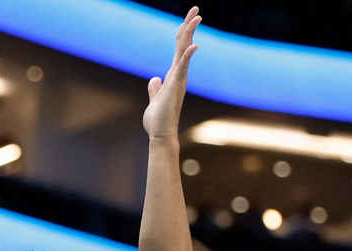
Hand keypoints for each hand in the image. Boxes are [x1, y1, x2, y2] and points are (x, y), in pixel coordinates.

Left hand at [143, 6, 200, 141]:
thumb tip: (154, 79)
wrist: (160, 136)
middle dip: (189, 26)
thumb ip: (155, 88)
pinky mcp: (176, 87)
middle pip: (184, 45)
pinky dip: (187, 57)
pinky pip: (182, 68)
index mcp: (172, 75)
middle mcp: (178, 75)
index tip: (189, 18)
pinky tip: (194, 45)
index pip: (179, 49)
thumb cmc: (158, 121)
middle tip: (196, 8)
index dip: (182, 33)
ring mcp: (178, 80)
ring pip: (185, 52)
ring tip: (197, 17)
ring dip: (190, 34)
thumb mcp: (154, 100)